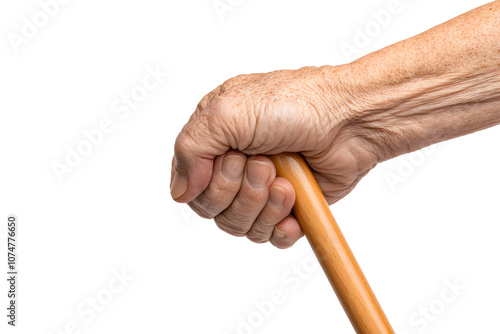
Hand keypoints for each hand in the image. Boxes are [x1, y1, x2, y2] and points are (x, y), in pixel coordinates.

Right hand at [171, 66, 380, 247]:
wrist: (352, 119)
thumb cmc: (295, 105)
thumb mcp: (227, 112)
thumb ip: (190, 149)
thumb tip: (180, 193)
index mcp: (216, 140)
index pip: (192, 187)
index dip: (210, 184)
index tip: (235, 160)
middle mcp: (236, 166)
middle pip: (214, 211)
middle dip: (242, 191)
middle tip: (266, 163)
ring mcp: (262, 188)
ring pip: (241, 227)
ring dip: (263, 205)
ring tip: (285, 179)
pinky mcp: (289, 206)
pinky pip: (270, 236)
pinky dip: (281, 225)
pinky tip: (295, 201)